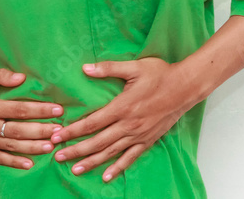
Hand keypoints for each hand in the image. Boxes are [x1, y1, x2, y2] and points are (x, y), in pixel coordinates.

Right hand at [0, 68, 64, 169]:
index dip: (39, 110)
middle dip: (41, 130)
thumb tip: (22, 78)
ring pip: (11, 146)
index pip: (18, 109)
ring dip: (32, 147)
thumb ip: (0, 75)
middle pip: (18, 130)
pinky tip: (29, 164)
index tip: (57, 109)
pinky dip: (14, 162)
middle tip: (59, 131)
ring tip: (51, 146)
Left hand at [50, 57, 203, 181]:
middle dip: (76, 150)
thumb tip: (85, 68)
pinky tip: (106, 176)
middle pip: (97, 141)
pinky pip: (130, 157)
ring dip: (91, 161)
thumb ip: (108, 68)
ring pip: (111, 152)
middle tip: (58, 156)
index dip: (73, 131)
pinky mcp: (148, 140)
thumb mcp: (134, 67)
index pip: (92, 123)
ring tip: (75, 169)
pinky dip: (118, 168)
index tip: (57, 136)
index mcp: (122, 107)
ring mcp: (139, 135)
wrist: (186, 87)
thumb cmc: (161, 74)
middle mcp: (129, 124)